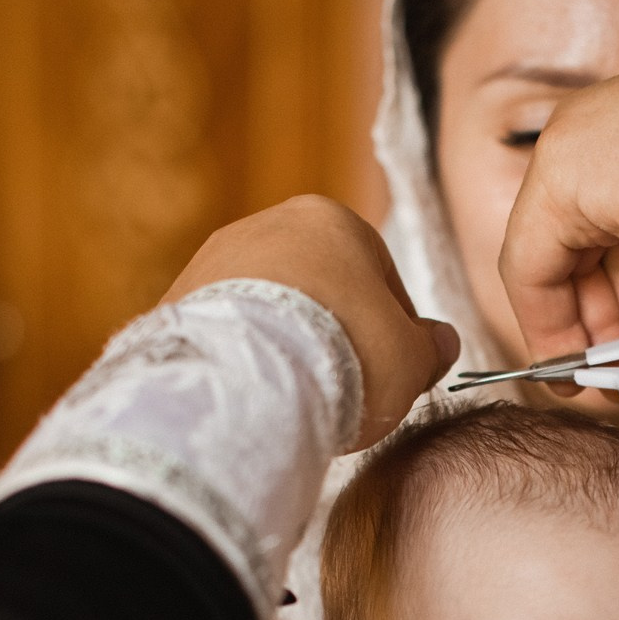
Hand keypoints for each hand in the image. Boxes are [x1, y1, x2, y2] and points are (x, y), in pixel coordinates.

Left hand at [165, 196, 460, 450]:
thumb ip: (431, 347)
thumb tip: (441, 342)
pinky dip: (246, 362)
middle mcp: (269, 224)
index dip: (393, 332)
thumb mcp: (412, 358)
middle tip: (346, 390)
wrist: (248, 377)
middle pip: (319, 288)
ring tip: (299, 399)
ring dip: (288, 349)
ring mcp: (215, 260)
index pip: (380, 277)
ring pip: (269, 311)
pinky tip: (259, 399)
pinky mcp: (177, 301)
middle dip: (334, 336)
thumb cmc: (345, 355)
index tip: (391, 373)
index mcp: (335, 220)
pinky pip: (229, 335)